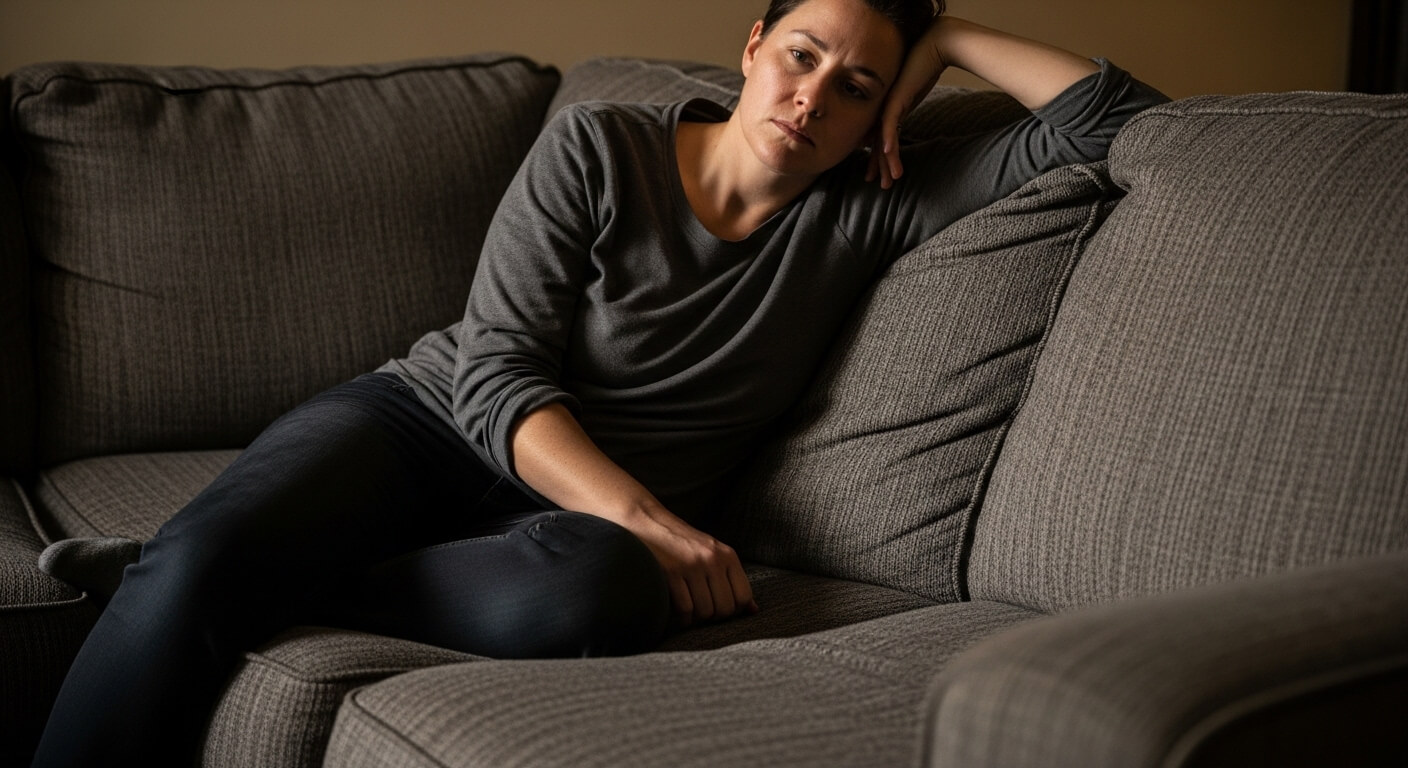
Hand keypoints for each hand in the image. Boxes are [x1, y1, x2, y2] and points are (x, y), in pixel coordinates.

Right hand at [622, 503, 757, 627]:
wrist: (648, 523)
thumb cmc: (682, 544)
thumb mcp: (713, 555)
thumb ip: (733, 580)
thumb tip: (754, 610)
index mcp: (727, 555)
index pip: (743, 597)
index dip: (732, 610)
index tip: (718, 607)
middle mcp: (712, 559)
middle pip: (724, 609)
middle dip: (713, 617)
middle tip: (701, 609)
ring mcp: (691, 566)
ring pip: (704, 612)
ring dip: (695, 618)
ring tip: (688, 608)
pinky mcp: (670, 573)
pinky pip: (684, 610)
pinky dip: (681, 617)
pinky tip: (676, 610)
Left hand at [866, 18, 948, 189]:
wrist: (933, 46)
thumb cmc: (926, 68)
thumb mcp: (915, 95)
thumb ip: (907, 110)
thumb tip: (903, 127)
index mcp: (889, 110)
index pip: (881, 140)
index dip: (880, 160)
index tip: (881, 177)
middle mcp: (884, 109)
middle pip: (878, 144)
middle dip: (879, 166)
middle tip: (880, 186)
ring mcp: (888, 104)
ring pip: (883, 139)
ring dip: (886, 161)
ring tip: (888, 180)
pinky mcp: (895, 98)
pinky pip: (889, 123)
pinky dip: (888, 138)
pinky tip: (887, 152)